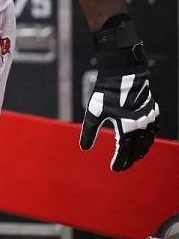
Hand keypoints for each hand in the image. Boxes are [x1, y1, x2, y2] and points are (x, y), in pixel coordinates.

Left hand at [80, 15, 158, 170]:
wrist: (123, 70)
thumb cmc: (107, 89)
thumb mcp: (95, 110)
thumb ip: (90, 131)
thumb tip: (84, 148)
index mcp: (127, 128)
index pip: (124, 152)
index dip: (119, 162)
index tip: (114, 168)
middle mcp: (141, 125)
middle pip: (137, 150)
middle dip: (130, 160)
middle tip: (122, 165)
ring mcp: (149, 118)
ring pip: (148, 142)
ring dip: (140, 151)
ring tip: (133, 156)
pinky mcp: (152, 110)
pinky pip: (154, 130)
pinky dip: (149, 139)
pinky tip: (144, 140)